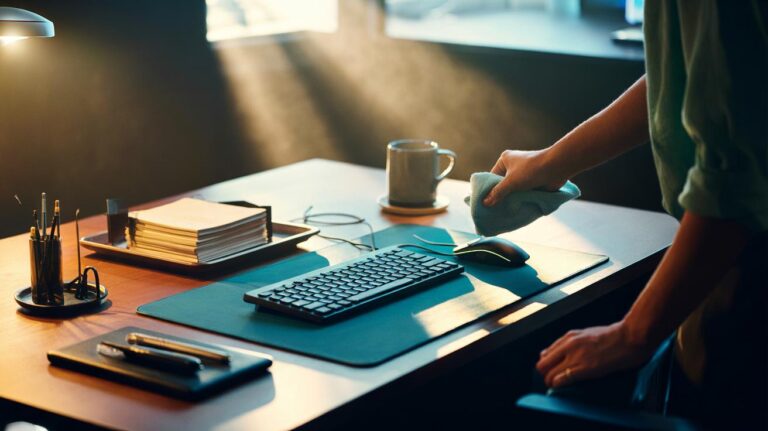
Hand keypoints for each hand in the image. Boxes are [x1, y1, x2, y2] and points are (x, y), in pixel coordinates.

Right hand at [483, 149, 565, 206]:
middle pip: (502, 185)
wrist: (557, 167)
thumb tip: (484, 203)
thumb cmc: (531, 170)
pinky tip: (515, 211)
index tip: (484, 203)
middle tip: (493, 210)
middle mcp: (513, 166)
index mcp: (505, 160)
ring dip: (511, 200)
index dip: (488, 190)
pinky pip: (523, 193)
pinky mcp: (533, 182)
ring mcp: (524, 174)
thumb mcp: (511, 182)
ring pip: (513, 190)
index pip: (492, 177)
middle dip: (500, 196)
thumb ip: (498, 193)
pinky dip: (520, 200)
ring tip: (503, 213)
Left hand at [535, 321, 655, 387]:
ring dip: (552, 382)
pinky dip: (560, 385)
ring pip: (549, 374)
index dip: (547, 366)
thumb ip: (570, 343)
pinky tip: (564, 386)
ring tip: (560, 385)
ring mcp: (575, 356)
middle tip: (554, 381)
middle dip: (546, 375)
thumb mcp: (586, 334)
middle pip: (542, 365)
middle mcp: (568, 345)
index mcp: (569, 337)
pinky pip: (562, 379)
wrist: (630, 337)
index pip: (544, 355)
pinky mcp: (584, 368)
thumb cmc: (613, 337)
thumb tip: (554, 353)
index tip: (553, 372)